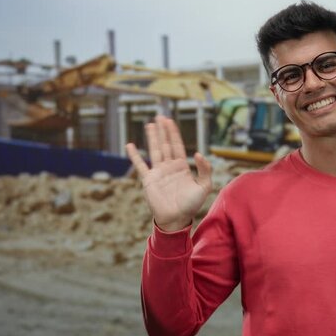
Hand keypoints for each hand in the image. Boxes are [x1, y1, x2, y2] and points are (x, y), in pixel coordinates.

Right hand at [125, 115, 211, 231]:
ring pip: (154, 150)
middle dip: (163, 130)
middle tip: (160, 116)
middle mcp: (169, 167)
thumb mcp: (204, 186)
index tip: (170, 121)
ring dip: (152, 137)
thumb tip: (198, 153)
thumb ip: (205, 169)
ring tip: (149, 125)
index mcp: (182, 167)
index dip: (174, 133)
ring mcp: (158, 172)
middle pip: (165, 144)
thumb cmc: (191, 205)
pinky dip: (134, 156)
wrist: (176, 219)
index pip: (177, 146)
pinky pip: (140, 165)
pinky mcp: (148, 180)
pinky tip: (130, 145)